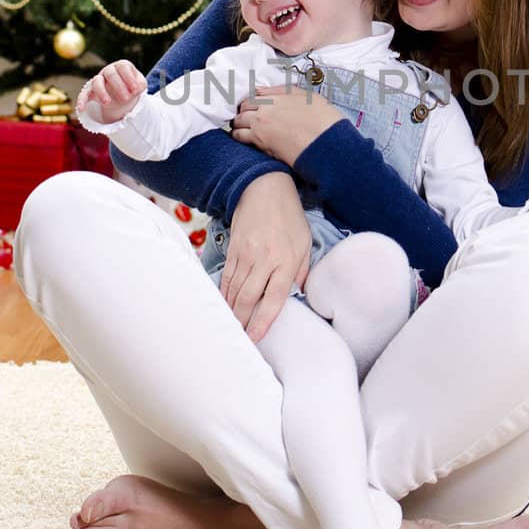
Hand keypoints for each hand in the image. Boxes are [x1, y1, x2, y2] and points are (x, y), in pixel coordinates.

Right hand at [78, 60, 146, 124]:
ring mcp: (99, 80)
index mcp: (122, 66)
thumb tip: (135, 89)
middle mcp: (109, 71)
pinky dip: (82, 100)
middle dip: (118, 86)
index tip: (135, 89)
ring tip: (107, 103)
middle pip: (110, 73)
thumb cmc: (132, 86)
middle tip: (126, 99)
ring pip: (96, 82)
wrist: (124, 95)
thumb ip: (140, 85)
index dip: (129, 77)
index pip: (123, 67)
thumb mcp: (140, 85)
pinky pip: (84, 94)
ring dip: (101, 92)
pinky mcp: (92, 91)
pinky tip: (81, 109)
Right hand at [220, 173, 311, 341]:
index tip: (255, 338)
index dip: (263, 321)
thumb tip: (300, 293)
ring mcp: (246, 255)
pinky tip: (224, 305)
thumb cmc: (289, 217)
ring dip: (231, 311)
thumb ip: (302, 270)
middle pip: (248, 298)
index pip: (273, 298)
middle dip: (242, 322)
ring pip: (234, 290)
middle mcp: (264, 260)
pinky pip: (227, 277)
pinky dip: (224, 293)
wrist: (263, 189)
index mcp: (286, 260)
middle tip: (239, 339)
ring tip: (230, 327)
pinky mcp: (233, 249)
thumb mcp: (304, 243)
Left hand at [231, 85, 343, 165]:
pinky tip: (243, 139)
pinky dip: (238, 136)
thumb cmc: (323, 120)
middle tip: (246, 119)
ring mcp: (260, 124)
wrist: (326, 142)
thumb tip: (266, 91)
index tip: (253, 108)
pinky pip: (239, 136)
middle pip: (243, 107)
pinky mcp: (259, 141)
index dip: (252, 102)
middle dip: (243, 113)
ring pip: (237, 122)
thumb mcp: (308, 97)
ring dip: (239, 125)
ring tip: (243, 129)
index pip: (254, 95)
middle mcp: (266, 107)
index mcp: (278, 95)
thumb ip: (285, 92)